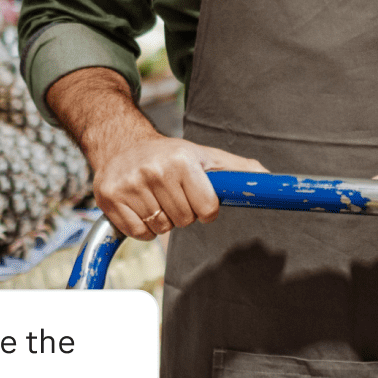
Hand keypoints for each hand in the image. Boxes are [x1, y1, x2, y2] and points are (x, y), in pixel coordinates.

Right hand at [95, 137, 266, 240]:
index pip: (207, 209)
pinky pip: (139, 233)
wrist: (122, 144)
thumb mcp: (204, 156)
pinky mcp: (110, 198)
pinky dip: (142, 227)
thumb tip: (267, 179)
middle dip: (182, 212)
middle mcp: (155, 170)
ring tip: (155, 197)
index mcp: (182, 160)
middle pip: (184, 221)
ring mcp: (130, 185)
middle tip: (172, 193)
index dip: (205, 208)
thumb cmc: (169, 154)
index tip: (196, 197)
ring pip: (161, 228)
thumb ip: (237, 170)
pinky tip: (140, 206)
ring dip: (161, 220)